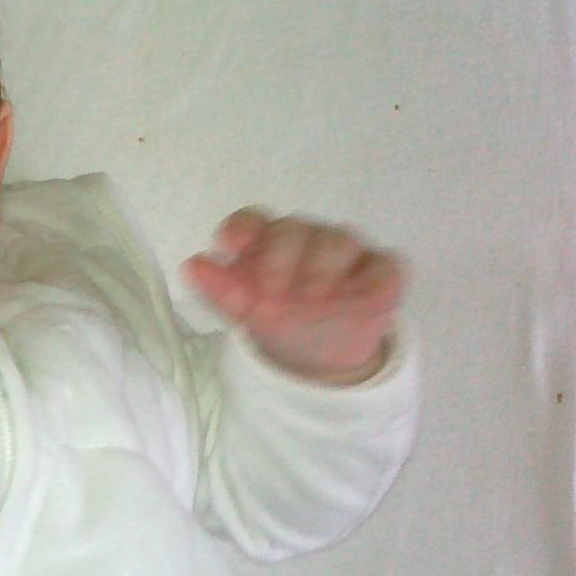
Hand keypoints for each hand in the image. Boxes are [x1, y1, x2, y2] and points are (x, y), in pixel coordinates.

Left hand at [182, 209, 405, 385]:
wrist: (320, 355)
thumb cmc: (279, 318)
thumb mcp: (246, 311)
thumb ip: (220, 290)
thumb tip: (191, 266)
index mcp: (266, 241)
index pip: (252, 220)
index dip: (242, 228)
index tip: (231, 246)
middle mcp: (305, 237)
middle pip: (294, 229)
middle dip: (281, 257)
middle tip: (272, 291)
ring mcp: (345, 250)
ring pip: (339, 240)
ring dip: (324, 267)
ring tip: (312, 300)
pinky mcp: (381, 270)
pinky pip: (384, 265)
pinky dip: (372, 280)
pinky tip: (358, 301)